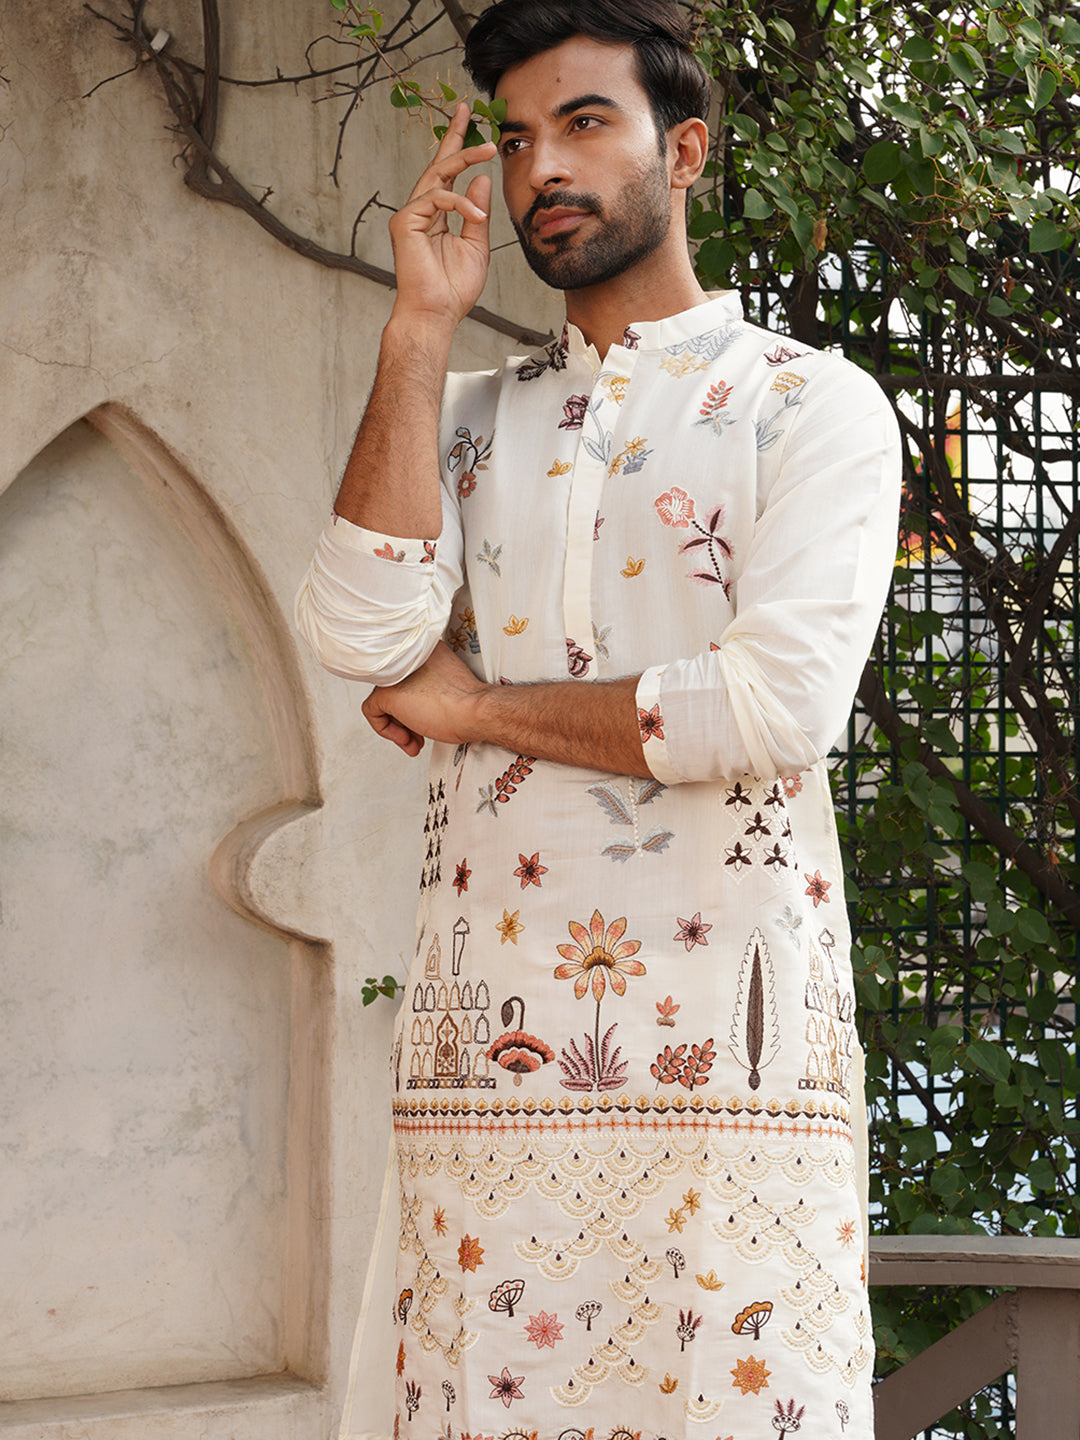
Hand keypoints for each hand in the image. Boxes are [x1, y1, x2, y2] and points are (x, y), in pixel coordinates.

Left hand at [361, 642, 486, 755]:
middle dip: (406, 719)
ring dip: (398, 728)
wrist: (476, 712)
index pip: (406, 676)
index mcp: (424, 649)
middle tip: (419, 734)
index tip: (426, 713)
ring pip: (384, 701)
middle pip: (394, 689)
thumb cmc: (470, 705)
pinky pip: (372, 712)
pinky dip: (385, 730)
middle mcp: (407, 658)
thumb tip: (416, 700)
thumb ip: (430, 684)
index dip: (414, 701)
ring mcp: (395, 675)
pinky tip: (405, 739)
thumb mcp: (448, 684)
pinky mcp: (386, 693)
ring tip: (414, 741)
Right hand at [388, 103, 495, 328]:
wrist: (437, 313)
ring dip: (464, 158)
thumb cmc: (454, 287)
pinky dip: (459, 202)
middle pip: (438, 165)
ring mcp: (411, 214)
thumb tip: (481, 179)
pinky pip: (436, 198)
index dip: (457, 146)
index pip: (448, 174)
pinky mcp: (405, 221)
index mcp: (438, 214)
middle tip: (469, 110)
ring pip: (437, 174)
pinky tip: (475, 214)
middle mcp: (422, 210)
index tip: (468, 119)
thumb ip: (477, 212)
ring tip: (489, 151)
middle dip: (455, 136)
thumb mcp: (476, 245)